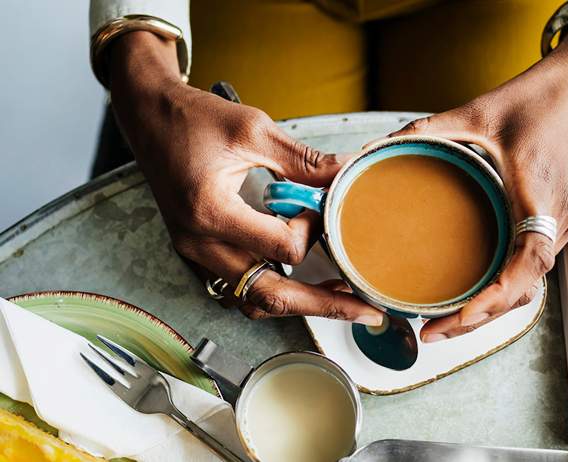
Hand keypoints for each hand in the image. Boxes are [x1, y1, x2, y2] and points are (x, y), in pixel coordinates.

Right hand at [106, 31, 383, 325]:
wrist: (147, 116)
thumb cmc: (193, 118)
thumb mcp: (253, 129)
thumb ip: (304, 160)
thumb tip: (348, 172)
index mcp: (211, 213)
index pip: (282, 248)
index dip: (313, 230)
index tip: (319, 204)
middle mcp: (200, 244)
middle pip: (271, 296)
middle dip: (324, 305)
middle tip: (368, 311)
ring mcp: (196, 254)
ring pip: (254, 300)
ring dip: (299, 303)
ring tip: (340, 297)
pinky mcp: (199, 252)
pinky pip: (240, 288)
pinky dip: (274, 290)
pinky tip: (302, 279)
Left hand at [388, 17, 567, 341]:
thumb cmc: (540, 96)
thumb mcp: (478, 110)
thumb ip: (425, 131)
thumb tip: (373, 148)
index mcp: (540, 193)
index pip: (527, 264)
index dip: (495, 298)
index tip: (458, 319)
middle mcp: (562, 216)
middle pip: (526, 288)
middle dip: (480, 318)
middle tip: (430, 332)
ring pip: (534, 280)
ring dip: (495, 305)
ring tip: (449, 318)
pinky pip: (540, 261)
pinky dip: (510, 282)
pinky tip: (480, 285)